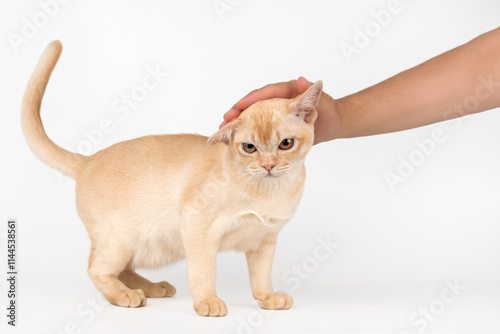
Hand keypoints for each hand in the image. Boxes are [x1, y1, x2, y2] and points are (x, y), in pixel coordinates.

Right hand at [220, 76, 339, 143]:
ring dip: (238, 123)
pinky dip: (246, 132)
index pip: (264, 94)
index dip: (250, 100)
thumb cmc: (328, 111)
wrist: (333, 123)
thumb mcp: (321, 103)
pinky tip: (235, 139)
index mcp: (286, 92)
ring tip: (223, 131)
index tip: (237, 107)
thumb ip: (310, 95)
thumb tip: (302, 80)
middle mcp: (277, 101)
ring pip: (252, 116)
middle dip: (238, 112)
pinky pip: (257, 126)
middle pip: (253, 105)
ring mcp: (274, 113)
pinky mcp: (274, 124)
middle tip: (224, 121)